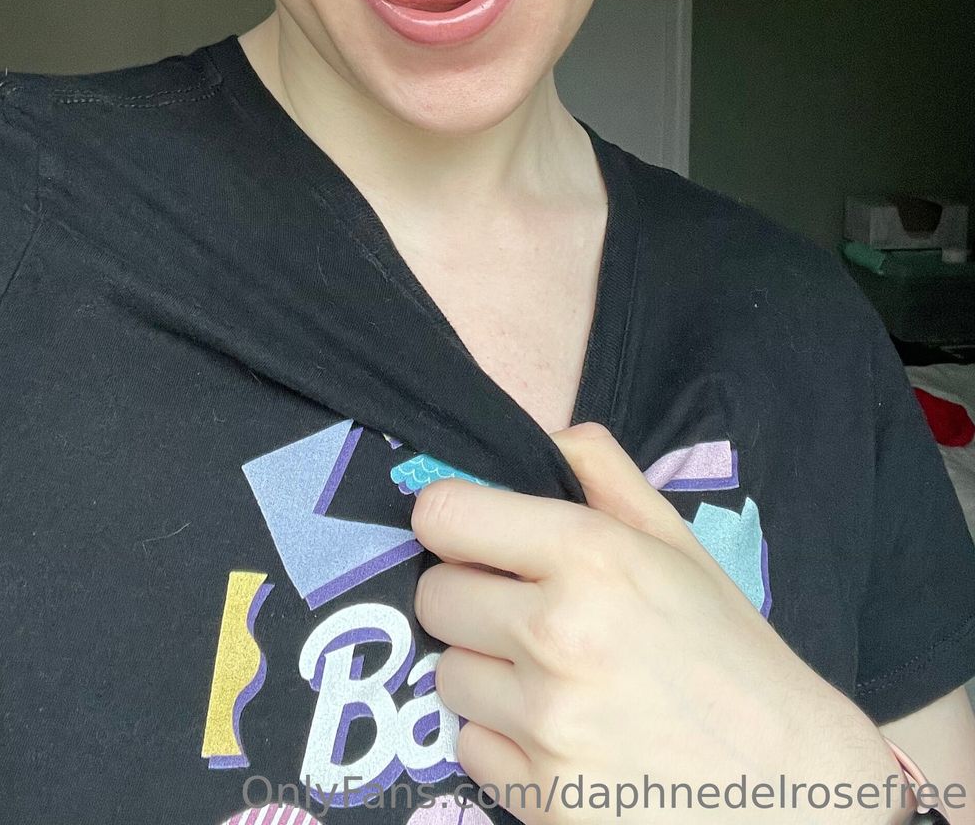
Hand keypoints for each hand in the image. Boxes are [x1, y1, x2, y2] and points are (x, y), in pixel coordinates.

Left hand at [410, 421, 904, 824]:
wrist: (791, 788)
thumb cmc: (732, 655)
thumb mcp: (678, 545)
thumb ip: (603, 473)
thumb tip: (542, 438)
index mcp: (591, 556)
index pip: (444, 514)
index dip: (454, 522)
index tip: (475, 538)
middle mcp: (558, 634)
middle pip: (435, 595)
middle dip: (470, 598)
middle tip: (523, 613)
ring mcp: (546, 723)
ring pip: (448, 675)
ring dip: (487, 673)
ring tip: (553, 679)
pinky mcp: (541, 797)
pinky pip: (471, 747)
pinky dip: (504, 742)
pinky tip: (560, 736)